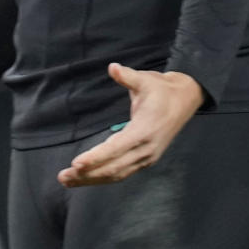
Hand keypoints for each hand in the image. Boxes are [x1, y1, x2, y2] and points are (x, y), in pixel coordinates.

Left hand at [58, 64, 203, 187]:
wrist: (185, 100)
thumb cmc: (162, 89)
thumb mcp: (145, 80)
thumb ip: (127, 76)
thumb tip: (112, 67)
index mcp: (144, 130)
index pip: (116, 148)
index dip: (96, 157)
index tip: (77, 164)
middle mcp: (146, 149)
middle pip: (113, 168)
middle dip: (88, 174)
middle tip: (63, 176)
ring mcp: (146, 158)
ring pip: (116, 174)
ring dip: (92, 179)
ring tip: (69, 181)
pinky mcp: (145, 160)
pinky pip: (122, 173)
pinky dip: (103, 178)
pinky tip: (87, 178)